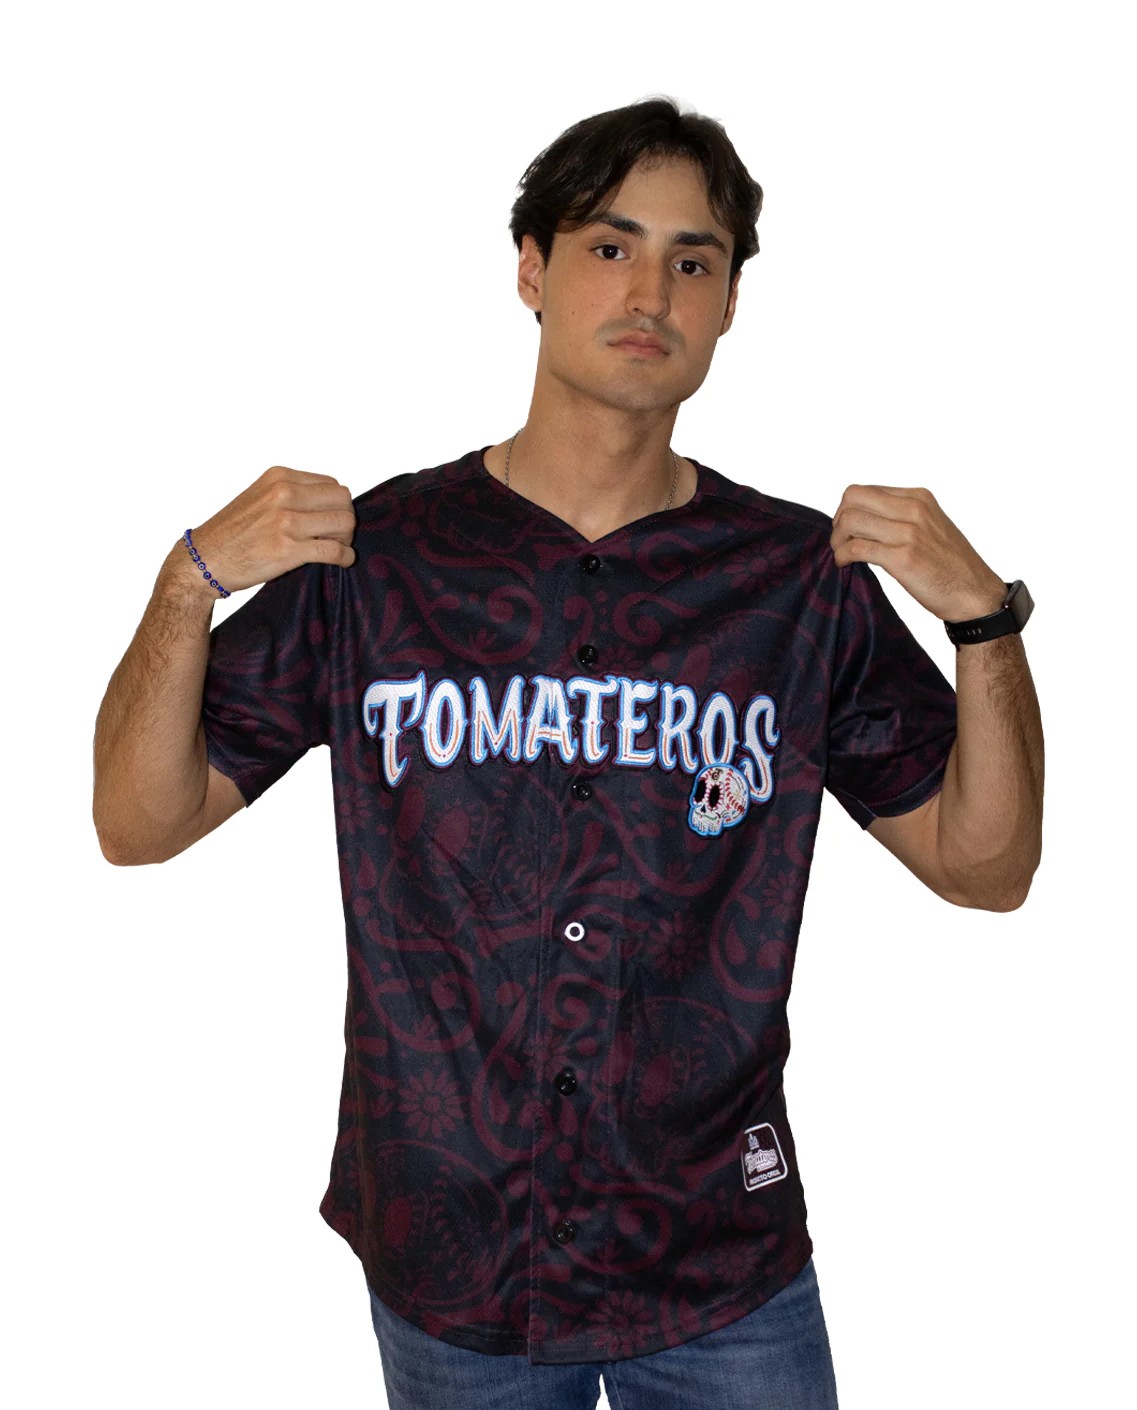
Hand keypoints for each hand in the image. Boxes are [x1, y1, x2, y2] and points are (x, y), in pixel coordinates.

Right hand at [172, 465, 356, 596]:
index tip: (331, 520)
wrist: (204, 559)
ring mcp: (286, 521)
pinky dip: (345, 557)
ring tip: (338, 548)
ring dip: (347, 538)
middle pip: (343, 500)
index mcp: (279, 477)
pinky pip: (335, 550)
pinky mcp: (288, 549)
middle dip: (346, 519)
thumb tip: (332, 504)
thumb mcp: (260, 497)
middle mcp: (283, 493)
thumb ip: (291, 494)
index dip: (337, 504)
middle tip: (339, 536)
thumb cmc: (232, 532)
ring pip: (344, 523)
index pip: (332, 484)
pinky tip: (342, 562)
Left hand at [830, 484, 1004, 621]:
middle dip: (838, 521)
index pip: (864, 491)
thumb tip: (862, 518)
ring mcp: (908, 532)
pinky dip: (843, 556)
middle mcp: (913, 509)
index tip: (848, 530)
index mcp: (918, 498)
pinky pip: (857, 548)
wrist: (975, 593)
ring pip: (850, 521)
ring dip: (837, 540)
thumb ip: (900, 516)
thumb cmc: (951, 564)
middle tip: (841, 541)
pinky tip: (846, 564)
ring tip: (842, 555)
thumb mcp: (929, 525)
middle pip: (852, 499)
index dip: (847, 510)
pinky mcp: (903, 558)